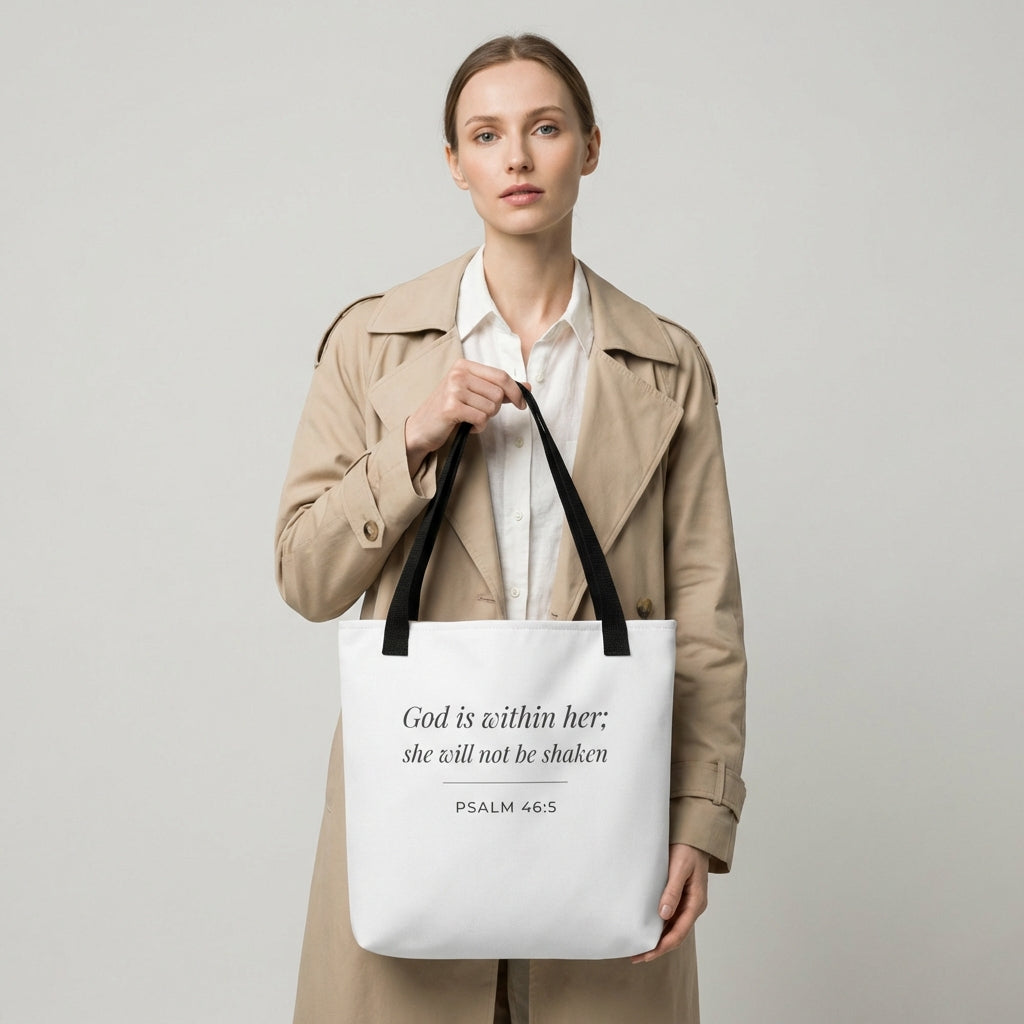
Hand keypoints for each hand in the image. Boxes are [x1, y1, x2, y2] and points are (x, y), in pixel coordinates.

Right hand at [405, 359, 526, 474]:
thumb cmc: (448, 410)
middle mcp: (458, 374)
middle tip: (479, 413)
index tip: (521, 404)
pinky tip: (466, 425)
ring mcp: (453, 390)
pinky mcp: (451, 408)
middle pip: (499, 393)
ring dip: (485, 419)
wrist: (421, 428)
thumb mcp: (473, 393)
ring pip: (491, 407)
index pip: (501, 375)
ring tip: (469, 418)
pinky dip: (478, 427)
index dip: (516, 391)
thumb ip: (498, 388)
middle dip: (495, 408)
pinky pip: (481, 418)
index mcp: (464, 365)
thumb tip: (527, 387)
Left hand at [631, 844, 708, 963]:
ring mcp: (687, 902)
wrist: (694, 837)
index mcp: (696, 903)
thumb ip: (672, 891)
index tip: (646, 954)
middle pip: (675, 935)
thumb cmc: (687, 850)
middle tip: (636, 956)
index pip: (679, 933)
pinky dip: (659, 925)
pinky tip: (647, 926)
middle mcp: (692, 906)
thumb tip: (663, 915)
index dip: (662, 946)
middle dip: (657, 947)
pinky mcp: (680, 896)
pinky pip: (670, 917)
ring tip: (638, 945)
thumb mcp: (679, 868)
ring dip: (657, 938)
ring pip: (672, 927)